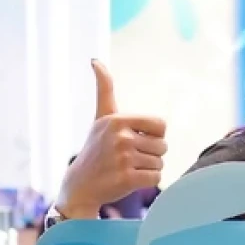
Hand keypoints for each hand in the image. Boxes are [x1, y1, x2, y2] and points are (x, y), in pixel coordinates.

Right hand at [56, 60, 167, 217]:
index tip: (136, 138)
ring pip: (160, 162)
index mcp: (117, 120)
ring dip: (148, 168)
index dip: (154, 134)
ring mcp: (123, 158)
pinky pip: (156, 177)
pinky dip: (147, 181)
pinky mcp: (127, 178)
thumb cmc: (96, 148)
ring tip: (127, 168)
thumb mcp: (100, 117)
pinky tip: (129, 180)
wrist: (80, 185)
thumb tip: (95, 60)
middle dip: (151, 153)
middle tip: (129, 157)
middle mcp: (120, 137)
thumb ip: (104, 89)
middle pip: (163, 145)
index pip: (161, 125)